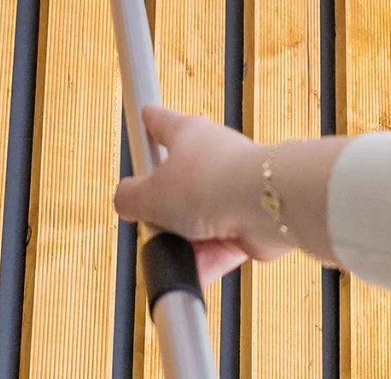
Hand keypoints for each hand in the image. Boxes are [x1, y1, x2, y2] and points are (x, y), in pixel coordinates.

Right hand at [113, 106, 294, 285]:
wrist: (265, 206)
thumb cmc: (212, 183)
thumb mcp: (151, 194)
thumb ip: (128, 197)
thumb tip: (124, 201)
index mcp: (185, 133)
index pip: (159, 120)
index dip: (146, 123)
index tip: (141, 123)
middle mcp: (211, 154)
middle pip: (177, 179)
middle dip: (163, 206)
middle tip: (151, 218)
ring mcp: (231, 185)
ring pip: (198, 217)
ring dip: (185, 239)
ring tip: (175, 252)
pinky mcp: (249, 217)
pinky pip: (219, 241)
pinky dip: (207, 257)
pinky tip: (195, 270)